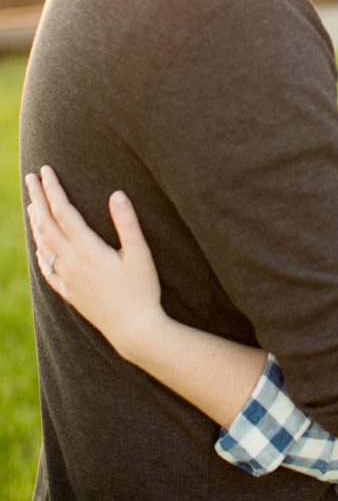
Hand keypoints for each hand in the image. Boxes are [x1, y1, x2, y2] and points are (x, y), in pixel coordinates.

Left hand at [25, 165, 167, 362]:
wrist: (133, 329)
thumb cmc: (142, 290)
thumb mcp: (141, 254)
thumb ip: (127, 223)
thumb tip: (116, 193)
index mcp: (88, 249)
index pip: (63, 212)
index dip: (53, 189)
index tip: (46, 170)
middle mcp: (71, 262)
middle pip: (47, 224)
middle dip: (38, 198)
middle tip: (31, 177)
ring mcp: (67, 278)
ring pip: (43, 244)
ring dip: (35, 221)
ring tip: (33, 204)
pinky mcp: (69, 292)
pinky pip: (46, 267)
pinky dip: (39, 250)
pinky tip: (39, 245)